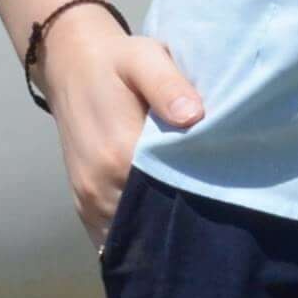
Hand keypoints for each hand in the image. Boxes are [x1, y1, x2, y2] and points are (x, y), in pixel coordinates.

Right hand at [39, 5, 202, 246]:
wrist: (71, 64)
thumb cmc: (116, 61)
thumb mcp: (145, 57)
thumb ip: (168, 85)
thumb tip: (195, 116)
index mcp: (120, 153)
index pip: (170, 195)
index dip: (200, 199)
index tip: (226, 198)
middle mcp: (101, 186)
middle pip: (151, 222)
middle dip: (181, 224)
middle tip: (217, 216)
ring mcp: (88, 200)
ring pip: (131, 237)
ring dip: (158, 235)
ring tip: (192, 224)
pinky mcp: (83, 205)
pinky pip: (111, 239)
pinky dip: (136, 238)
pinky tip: (159, 229)